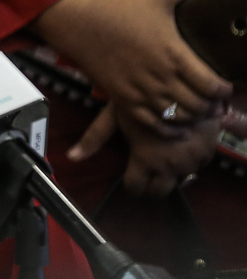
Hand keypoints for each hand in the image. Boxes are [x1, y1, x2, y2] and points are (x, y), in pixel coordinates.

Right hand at [32, 0, 231, 134]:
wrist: (79, 20)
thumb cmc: (119, 5)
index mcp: (174, 53)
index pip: (212, 85)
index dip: (225, 90)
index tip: (226, 87)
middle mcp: (161, 77)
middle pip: (198, 105)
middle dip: (213, 106)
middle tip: (219, 102)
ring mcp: (141, 90)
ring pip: (178, 117)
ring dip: (194, 118)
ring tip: (202, 113)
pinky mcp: (123, 98)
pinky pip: (152, 124)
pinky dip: (170, 130)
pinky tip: (180, 128)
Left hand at [68, 102, 220, 196]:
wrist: (186, 85)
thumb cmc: (146, 96)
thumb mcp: (116, 114)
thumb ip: (96, 135)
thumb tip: (71, 157)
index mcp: (145, 159)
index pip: (136, 188)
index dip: (132, 186)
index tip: (131, 180)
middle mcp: (169, 166)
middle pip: (160, 192)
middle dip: (152, 186)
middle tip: (148, 175)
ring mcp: (191, 161)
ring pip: (182, 179)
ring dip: (174, 172)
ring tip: (164, 158)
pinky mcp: (208, 152)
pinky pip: (199, 166)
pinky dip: (191, 161)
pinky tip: (181, 148)